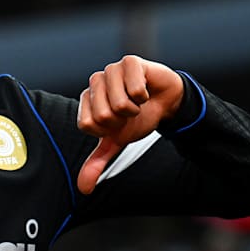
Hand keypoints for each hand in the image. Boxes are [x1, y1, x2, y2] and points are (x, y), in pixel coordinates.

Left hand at [76, 56, 183, 194]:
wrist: (166, 102)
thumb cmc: (137, 118)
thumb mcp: (117, 141)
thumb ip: (98, 161)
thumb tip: (84, 188)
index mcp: (87, 99)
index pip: (87, 124)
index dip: (107, 131)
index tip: (117, 124)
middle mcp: (95, 82)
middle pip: (103, 115)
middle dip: (122, 120)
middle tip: (130, 112)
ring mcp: (111, 70)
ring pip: (118, 103)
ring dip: (135, 108)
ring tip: (138, 101)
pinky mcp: (130, 62)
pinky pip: (134, 89)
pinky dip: (145, 96)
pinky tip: (146, 90)